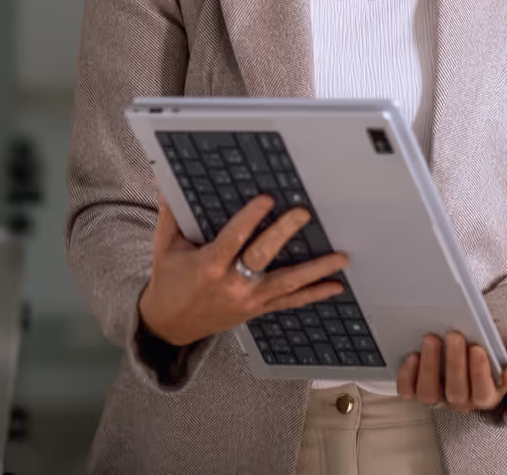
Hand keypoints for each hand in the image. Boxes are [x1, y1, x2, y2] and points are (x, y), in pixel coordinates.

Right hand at [136, 190, 348, 346]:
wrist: (169, 327)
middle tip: (303, 213)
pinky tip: (335, 286)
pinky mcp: (257, 310)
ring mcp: (248, 299)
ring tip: (341, 257)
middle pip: (262, 256)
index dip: (250, 218)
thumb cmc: (168, 283)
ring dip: (316, 270)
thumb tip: (165, 179)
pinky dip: (314, 295)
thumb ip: (172, 213)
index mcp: (209, 265)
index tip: (267, 198)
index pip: (233, 238)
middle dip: (284, 233)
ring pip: (286, 283)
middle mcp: (232, 284)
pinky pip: (289, 303)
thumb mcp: (166, 247)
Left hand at [396, 323, 506, 413]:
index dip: (479, 373)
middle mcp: (462, 401)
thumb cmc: (497, 345)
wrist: (478, 337)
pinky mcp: (419, 389)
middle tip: (454, 335)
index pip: (483, 393)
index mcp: (489, 394)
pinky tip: (412, 355)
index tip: (478, 348)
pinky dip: (407, 377)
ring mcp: (439, 397)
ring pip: (429, 395)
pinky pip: (408, 392)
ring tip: (431, 339)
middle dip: (455, 363)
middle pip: (456, 392)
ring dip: (429, 367)